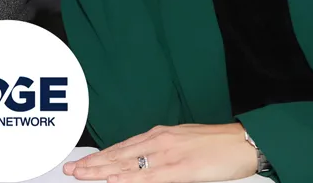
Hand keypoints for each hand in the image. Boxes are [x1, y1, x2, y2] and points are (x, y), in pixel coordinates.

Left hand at [63, 123, 257, 182]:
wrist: (242, 142)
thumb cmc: (216, 144)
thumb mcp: (182, 142)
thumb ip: (161, 151)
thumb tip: (143, 162)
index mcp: (158, 134)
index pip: (121, 147)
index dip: (100, 156)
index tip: (82, 162)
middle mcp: (158, 141)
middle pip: (118, 155)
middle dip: (92, 164)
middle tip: (70, 169)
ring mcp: (167, 154)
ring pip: (127, 165)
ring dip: (101, 171)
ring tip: (81, 175)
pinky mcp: (179, 170)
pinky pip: (148, 177)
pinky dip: (128, 180)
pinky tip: (112, 181)